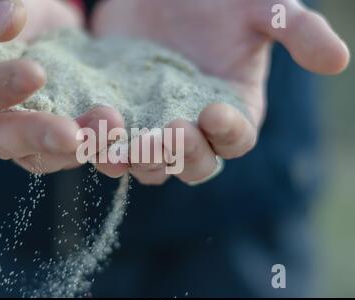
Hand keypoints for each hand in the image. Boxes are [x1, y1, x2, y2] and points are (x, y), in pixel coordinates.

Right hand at [0, 0, 123, 173]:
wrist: (20, 21)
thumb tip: (6, 24)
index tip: (36, 72)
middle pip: (0, 140)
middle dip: (39, 137)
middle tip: (73, 134)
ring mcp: (11, 134)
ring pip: (40, 155)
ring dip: (77, 147)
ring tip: (111, 130)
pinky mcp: (46, 137)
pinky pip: (67, 150)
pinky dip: (93, 147)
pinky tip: (118, 137)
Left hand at [92, 0, 349, 184]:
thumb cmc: (216, 0)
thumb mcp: (260, 7)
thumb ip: (298, 31)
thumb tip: (339, 60)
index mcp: (233, 111)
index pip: (237, 137)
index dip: (228, 131)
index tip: (212, 112)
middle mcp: (195, 130)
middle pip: (194, 162)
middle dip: (181, 153)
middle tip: (165, 135)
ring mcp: (154, 129)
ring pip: (150, 164)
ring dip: (137, 160)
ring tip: (122, 147)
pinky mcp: (121, 121)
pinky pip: (111, 145)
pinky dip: (102, 145)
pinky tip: (89, 135)